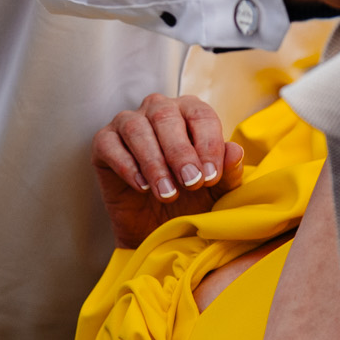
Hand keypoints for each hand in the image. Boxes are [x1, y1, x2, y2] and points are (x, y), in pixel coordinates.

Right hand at [92, 94, 244, 248]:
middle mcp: (158, 110)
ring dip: (154, 163)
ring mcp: (128, 123)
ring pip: (137, 129)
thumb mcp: (216, 190)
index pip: (200, 115)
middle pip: (166, 117)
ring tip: (167, 193)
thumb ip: (228, 171)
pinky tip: (142, 187)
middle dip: (181, 152)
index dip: (208, 145)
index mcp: (190, 112)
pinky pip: (110, 145)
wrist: (157, 229)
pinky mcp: (104, 143)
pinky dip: (127, 166)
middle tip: (191, 183)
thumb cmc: (190, 200)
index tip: (210, 177)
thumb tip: (235, 151)